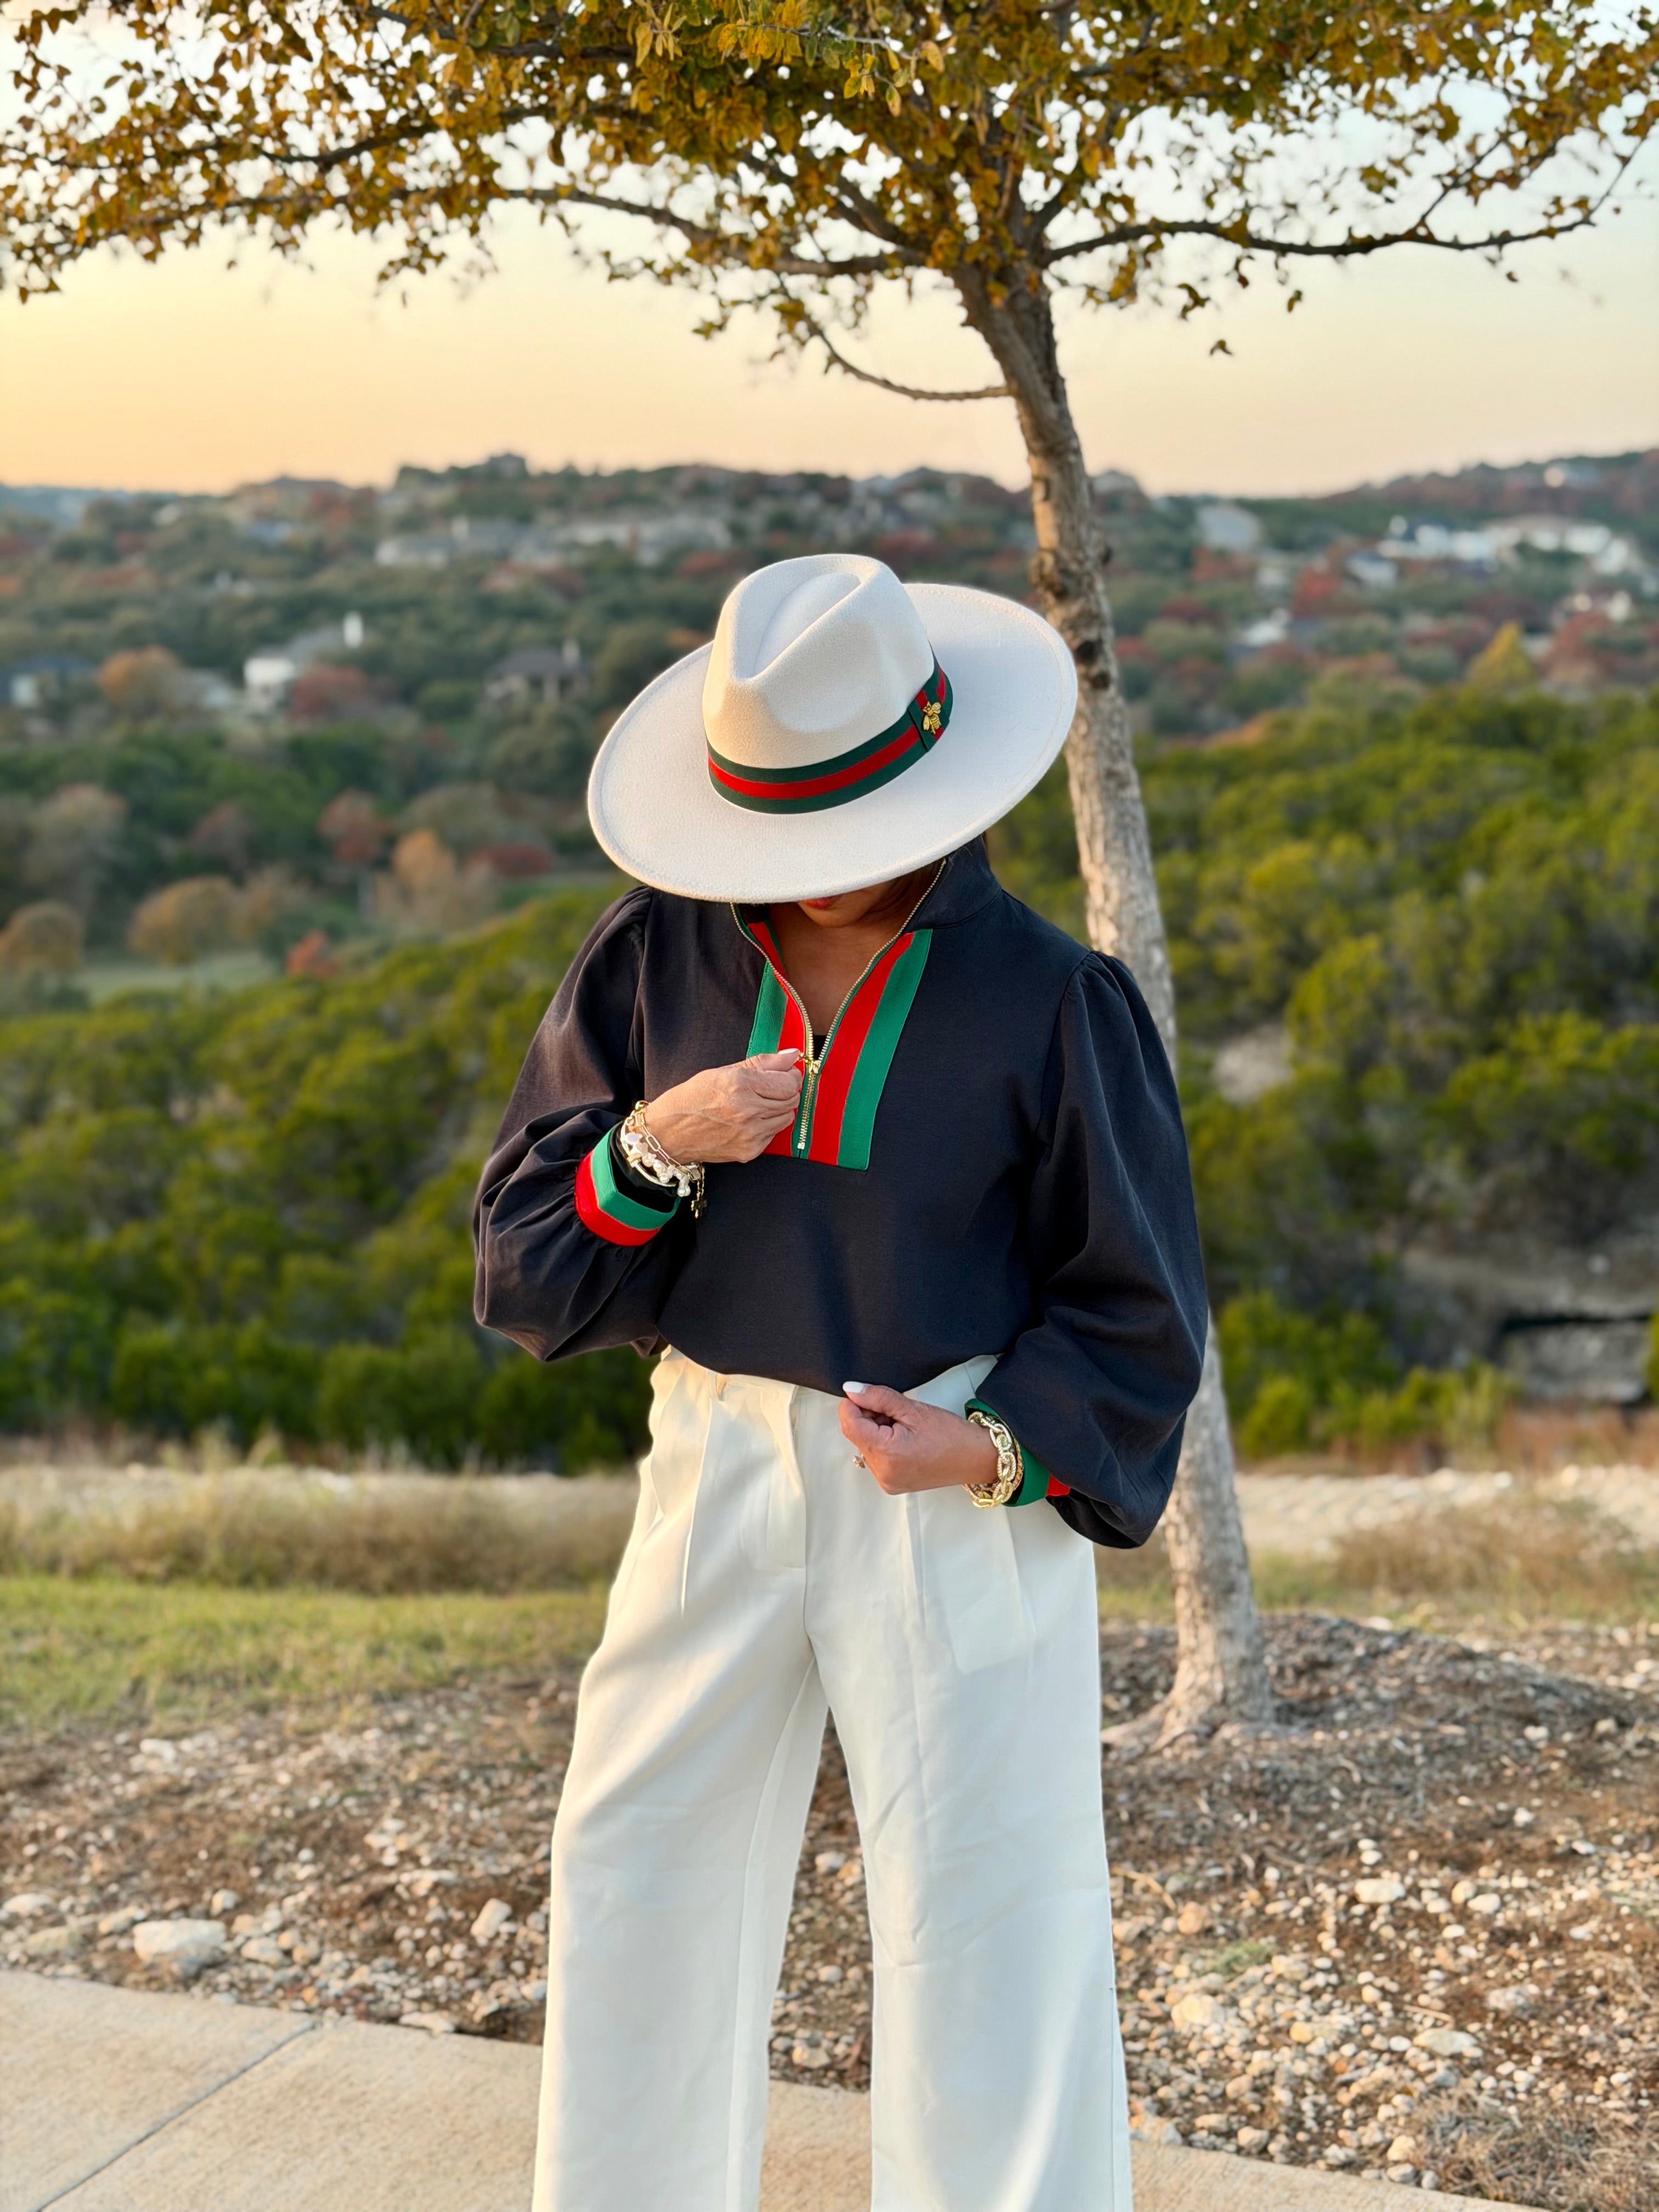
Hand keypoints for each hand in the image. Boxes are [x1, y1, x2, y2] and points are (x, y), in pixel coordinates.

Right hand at [643, 1051, 802, 1164]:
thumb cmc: (691, 1098)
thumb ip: (762, 1063)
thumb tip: (792, 1055)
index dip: (790, 1076)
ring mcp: (750, 1134)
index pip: (789, 1082)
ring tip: (758, 1104)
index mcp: (740, 1085)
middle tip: (771, 1087)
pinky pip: (773, 1134)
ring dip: (779, 1108)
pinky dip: (767, 1125)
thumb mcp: (722, 1071)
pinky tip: (749, 1120)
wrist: (669, 1134)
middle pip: (791, 1099)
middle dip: (786, 1090)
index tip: (783, 1073)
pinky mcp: (750, 1151)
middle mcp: (747, 1110)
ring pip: (786, 1117)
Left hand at [838, 1383, 1000, 1495]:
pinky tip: (904, 1439)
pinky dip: (883, 1444)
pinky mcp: (892, 1484)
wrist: (975, 1459)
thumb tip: (851, 1390)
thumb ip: (878, 1397)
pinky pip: (876, 1458)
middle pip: (857, 1435)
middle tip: (895, 1410)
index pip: (850, 1425)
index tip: (865, 1394)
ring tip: (904, 1426)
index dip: (852, 1405)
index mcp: (888, 1455)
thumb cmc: (952, 1435)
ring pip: (865, 1446)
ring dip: (876, 1430)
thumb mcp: (913, 1409)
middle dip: (869, 1417)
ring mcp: (887, 1481)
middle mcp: (883, 1473)